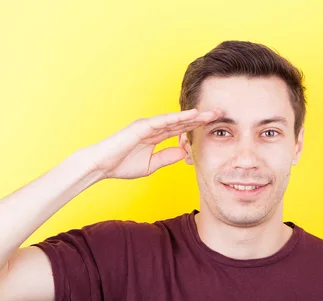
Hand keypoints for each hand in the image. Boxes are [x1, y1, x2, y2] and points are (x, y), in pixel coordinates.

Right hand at [85, 108, 220, 179]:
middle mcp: (154, 127)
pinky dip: (178, 118)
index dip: (197, 127)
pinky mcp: (142, 126)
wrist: (101, 166)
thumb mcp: (151, 164)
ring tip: (212, 113)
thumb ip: (167, 157)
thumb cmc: (121, 165)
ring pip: (176, 119)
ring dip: (195, 115)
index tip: (214, 126)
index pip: (181, 130)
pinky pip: (164, 121)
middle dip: (202, 118)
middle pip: (182, 121)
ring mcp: (148, 125)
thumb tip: (184, 153)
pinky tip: (193, 115)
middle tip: (221, 114)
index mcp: (156, 136)